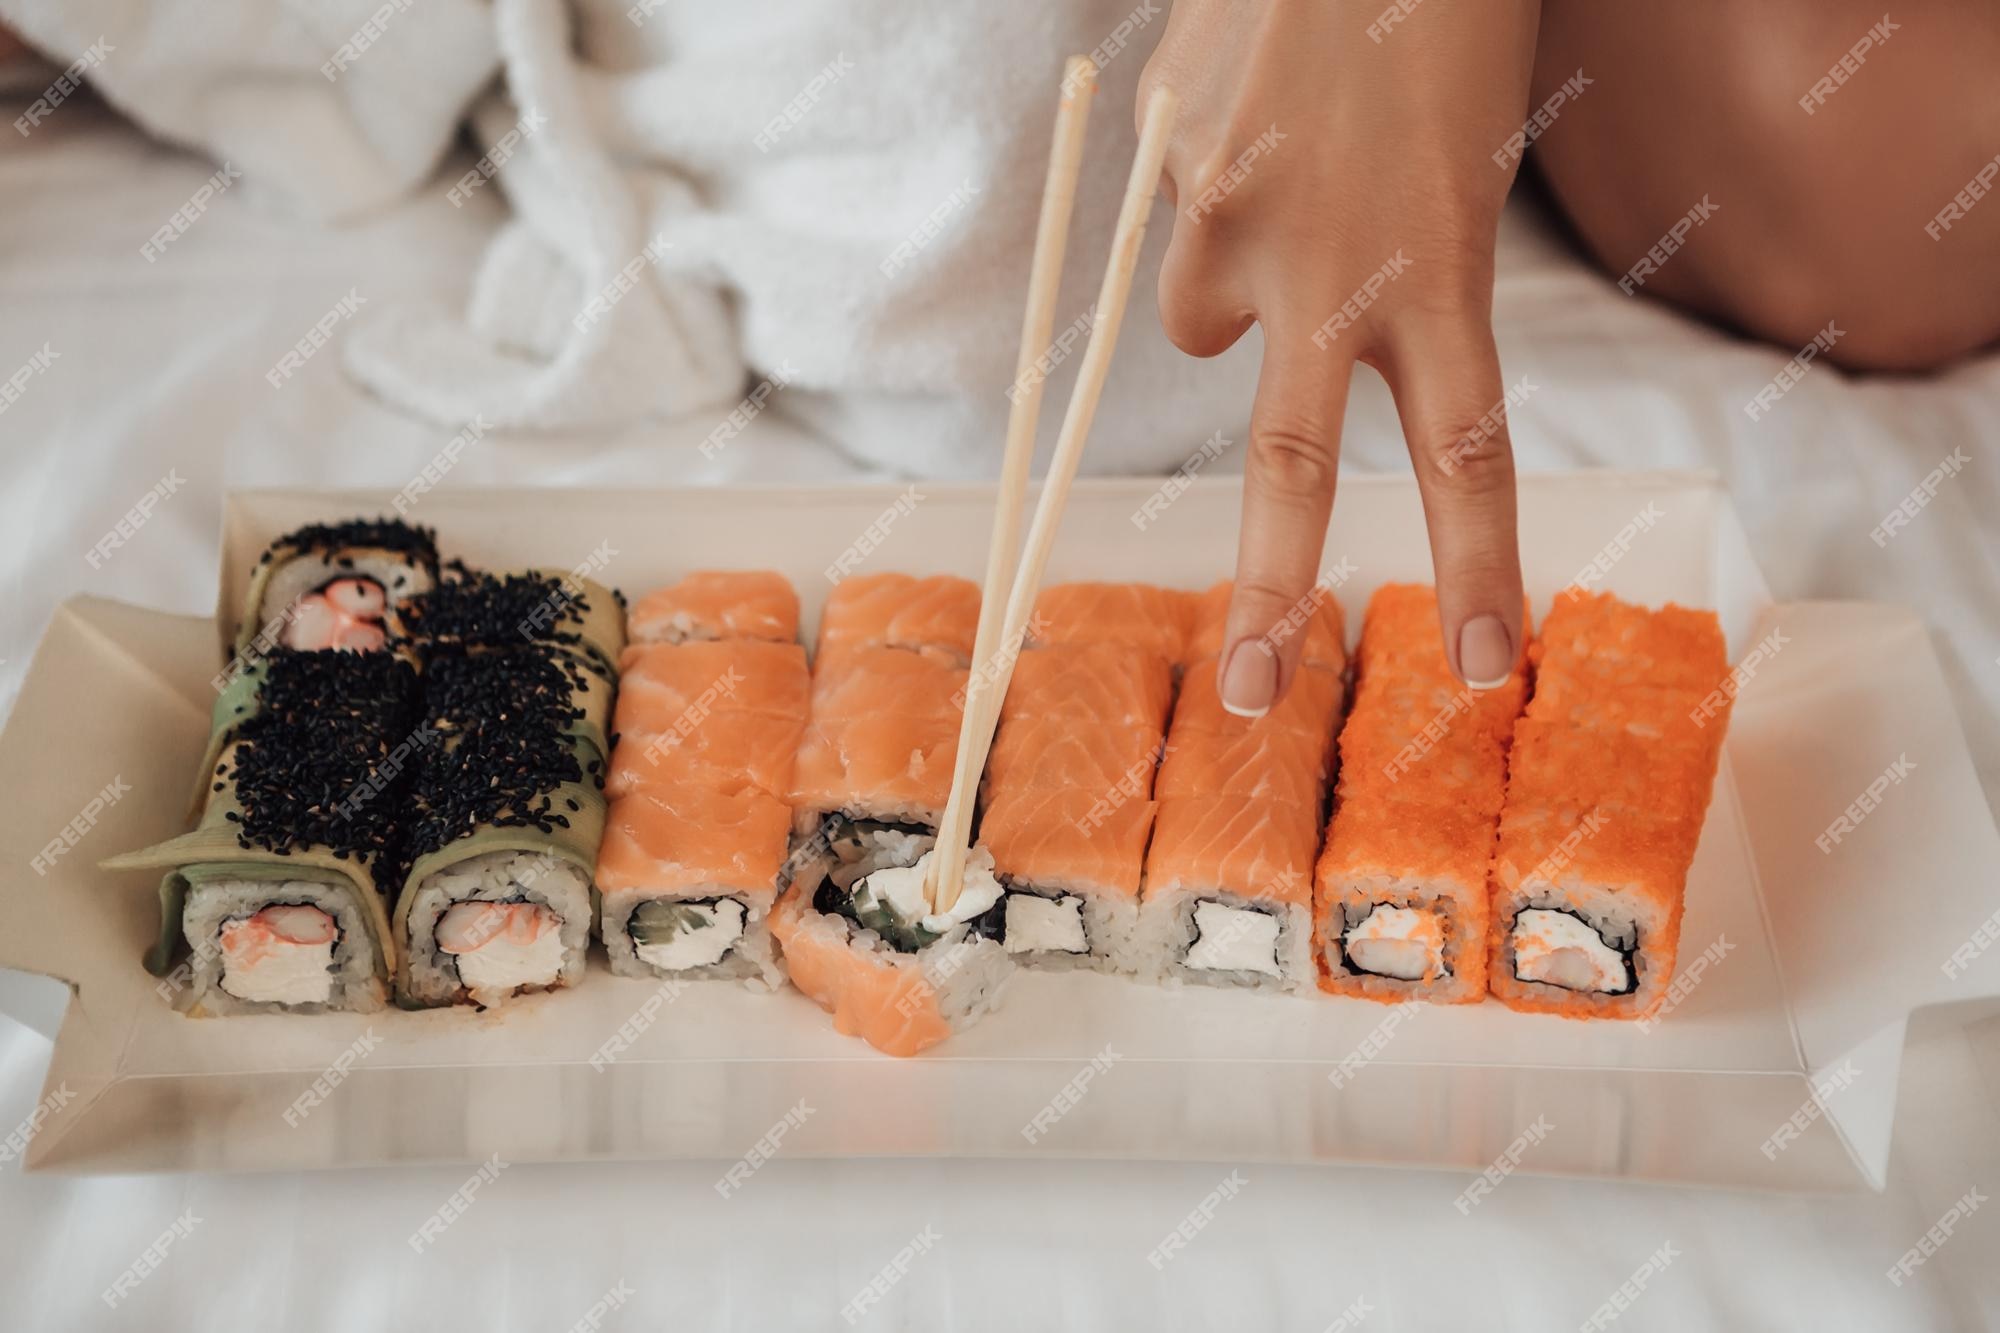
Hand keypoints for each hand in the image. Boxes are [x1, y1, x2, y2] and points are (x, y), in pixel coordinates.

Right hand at [1141, 0, 1536, 708]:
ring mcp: (1228, 213)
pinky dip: (1198, 187)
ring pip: (1194, 319)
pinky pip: (1168, 213)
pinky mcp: (1165, 158)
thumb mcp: (1456, 164)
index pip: (1466, 449)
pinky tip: (1241, 110)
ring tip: (1273, 180)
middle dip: (1271, 593)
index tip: (1485, 666)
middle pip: (1291, 467)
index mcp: (1437, 262)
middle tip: (1250, 694)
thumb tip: (1237, 335)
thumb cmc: (1436, 16)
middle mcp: (1327, 260)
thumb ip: (1376, 274)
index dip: (1476, 566)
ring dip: (1227, 285)